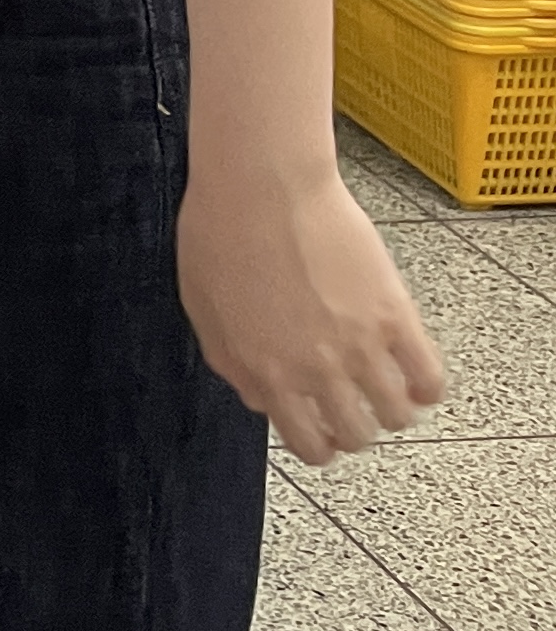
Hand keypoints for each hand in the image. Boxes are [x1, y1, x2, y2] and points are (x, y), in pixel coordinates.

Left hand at [179, 153, 448, 463]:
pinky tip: (416, 378)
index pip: (306, 444)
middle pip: (357, 435)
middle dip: (357, 430)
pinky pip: (429, 377)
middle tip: (357, 409)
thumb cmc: (220, 233)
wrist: (261, 183)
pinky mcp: (394, 316)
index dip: (320, 447)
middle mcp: (315, 370)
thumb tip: (259, 400)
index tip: (325, 436)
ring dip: (395, 411)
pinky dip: (427, 388)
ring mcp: (359, 345)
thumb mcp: (202, 307)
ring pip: (397, 414)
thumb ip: (232, 362)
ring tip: (389, 393)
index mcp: (265, 372)